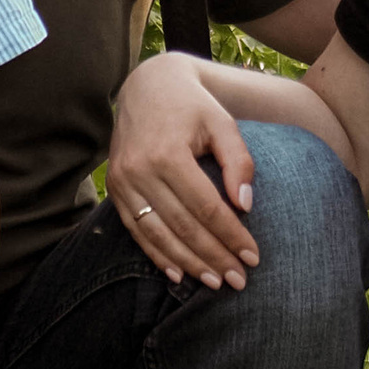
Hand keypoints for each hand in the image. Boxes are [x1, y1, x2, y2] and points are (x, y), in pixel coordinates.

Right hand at [107, 52, 259, 289]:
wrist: (146, 86)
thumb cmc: (193, 106)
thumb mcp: (222, 123)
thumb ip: (239, 161)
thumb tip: (246, 206)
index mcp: (168, 153)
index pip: (206, 207)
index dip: (231, 236)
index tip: (253, 257)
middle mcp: (140, 170)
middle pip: (183, 226)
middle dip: (214, 257)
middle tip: (239, 280)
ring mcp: (123, 182)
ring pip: (158, 234)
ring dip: (188, 263)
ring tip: (215, 282)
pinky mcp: (115, 189)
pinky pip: (136, 231)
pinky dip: (157, 255)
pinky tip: (178, 273)